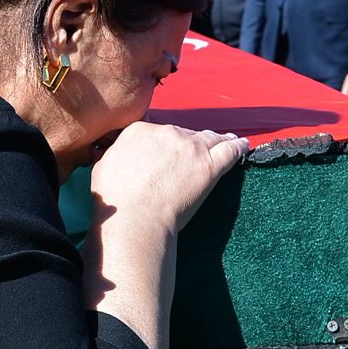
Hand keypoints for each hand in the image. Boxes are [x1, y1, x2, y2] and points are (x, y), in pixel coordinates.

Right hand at [90, 123, 246, 233]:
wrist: (135, 218)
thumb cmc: (115, 200)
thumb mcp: (104, 167)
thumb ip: (115, 153)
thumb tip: (114, 152)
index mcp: (139, 130)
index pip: (159, 131)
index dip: (166, 142)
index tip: (169, 150)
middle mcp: (167, 133)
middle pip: (184, 134)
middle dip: (189, 144)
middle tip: (195, 156)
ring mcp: (191, 148)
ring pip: (209, 138)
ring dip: (218, 139)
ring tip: (228, 140)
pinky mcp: (209, 165)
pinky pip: (230, 150)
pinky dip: (238, 146)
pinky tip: (243, 145)